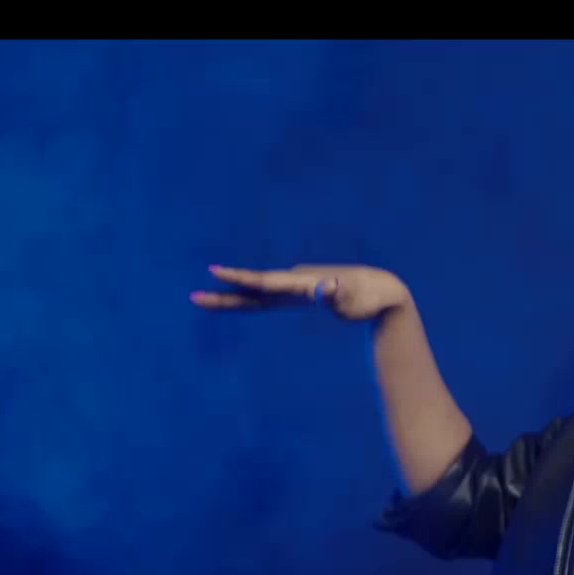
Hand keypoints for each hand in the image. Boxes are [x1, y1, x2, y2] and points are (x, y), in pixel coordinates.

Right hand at [191, 264, 410, 320]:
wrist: (379, 289)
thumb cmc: (367, 299)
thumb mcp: (353, 300)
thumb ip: (337, 294)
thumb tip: (327, 286)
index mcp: (302, 283)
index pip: (265, 282)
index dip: (240, 279)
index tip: (214, 272)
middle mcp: (294, 282)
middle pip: (253, 288)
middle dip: (224, 292)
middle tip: (194, 297)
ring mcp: (296, 288)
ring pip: (257, 292)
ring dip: (232, 296)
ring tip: (204, 299)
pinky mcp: (300, 295)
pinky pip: (268, 297)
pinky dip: (249, 299)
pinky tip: (237, 301)